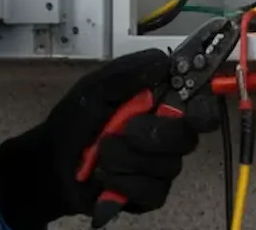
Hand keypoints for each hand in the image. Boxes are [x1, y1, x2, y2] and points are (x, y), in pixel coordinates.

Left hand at [0, 50, 217, 228]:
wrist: (52, 164)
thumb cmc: (75, 121)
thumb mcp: (95, 88)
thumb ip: (128, 73)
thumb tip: (165, 61)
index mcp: (158, 103)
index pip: (197, 105)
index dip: (203, 107)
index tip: (194, 112)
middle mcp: (166, 134)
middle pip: (186, 137)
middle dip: (154, 134)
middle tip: (125, 129)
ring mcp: (160, 165)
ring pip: (166, 165)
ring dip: (127, 157)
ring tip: (101, 152)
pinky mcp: (150, 194)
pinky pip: (152, 190)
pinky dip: (124, 181)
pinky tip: (105, 175)